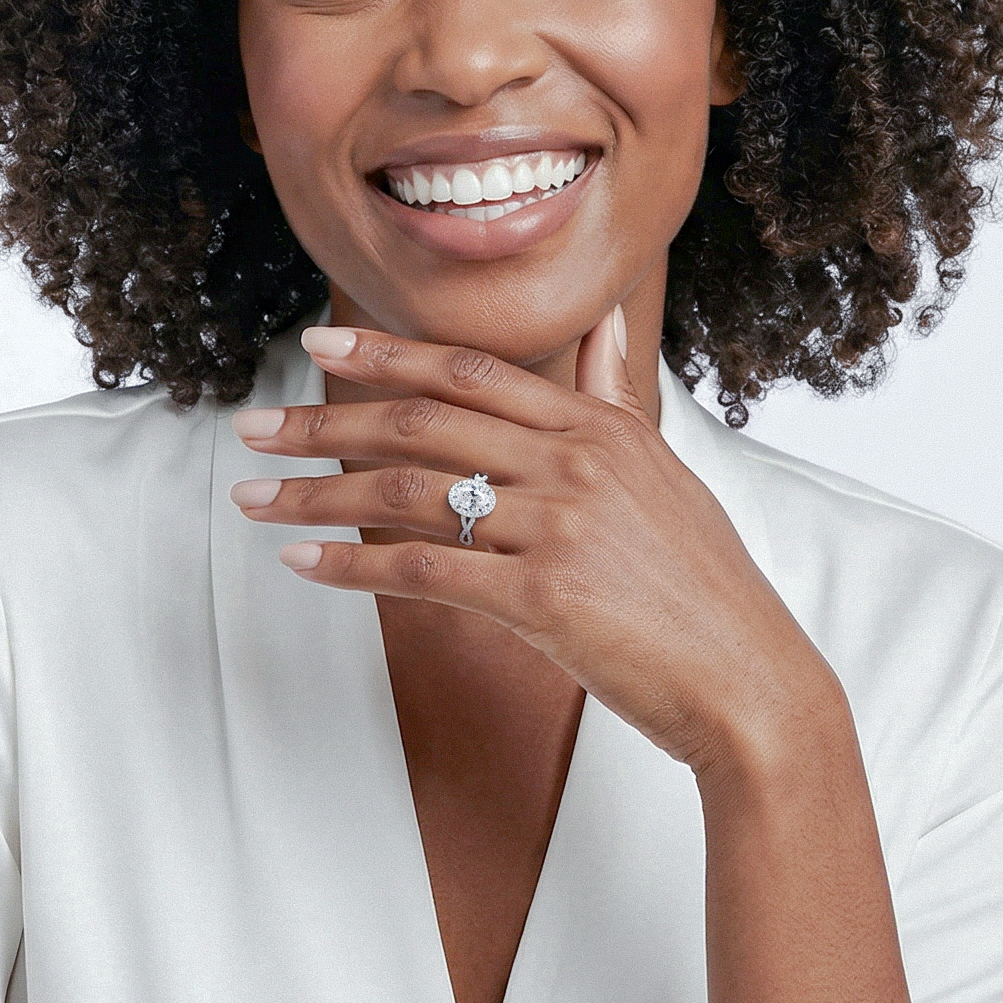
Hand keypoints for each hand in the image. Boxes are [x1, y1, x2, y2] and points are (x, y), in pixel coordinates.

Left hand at [228, 313, 835, 779]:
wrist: (750, 680)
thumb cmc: (703, 584)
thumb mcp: (665, 472)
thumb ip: (616, 396)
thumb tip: (605, 322)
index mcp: (600, 425)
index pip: (470, 371)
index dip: (385, 354)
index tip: (316, 345)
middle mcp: (575, 462)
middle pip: (421, 422)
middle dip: (324, 420)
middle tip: (253, 427)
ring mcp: (559, 525)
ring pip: (406, 494)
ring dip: (314, 494)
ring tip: (252, 499)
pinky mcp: (544, 595)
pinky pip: (421, 570)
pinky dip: (351, 567)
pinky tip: (302, 565)